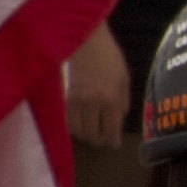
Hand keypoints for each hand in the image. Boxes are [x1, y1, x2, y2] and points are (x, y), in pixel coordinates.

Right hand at [68, 24, 130, 145]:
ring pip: (78, 131)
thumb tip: (118, 120)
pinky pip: (67, 121)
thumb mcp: (123, 78)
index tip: (114, 144)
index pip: (111, 130)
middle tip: (103, 138)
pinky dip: (73, 126)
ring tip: (90, 130)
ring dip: (85, 134)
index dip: (113, 141)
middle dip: (99, 139)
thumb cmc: (108, 57)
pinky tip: (79, 122)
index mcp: (110, 99)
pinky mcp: (63, 99)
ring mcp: (75, 102)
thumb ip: (122, 101)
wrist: (84, 42)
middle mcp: (92, 104)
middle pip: (92, 135)